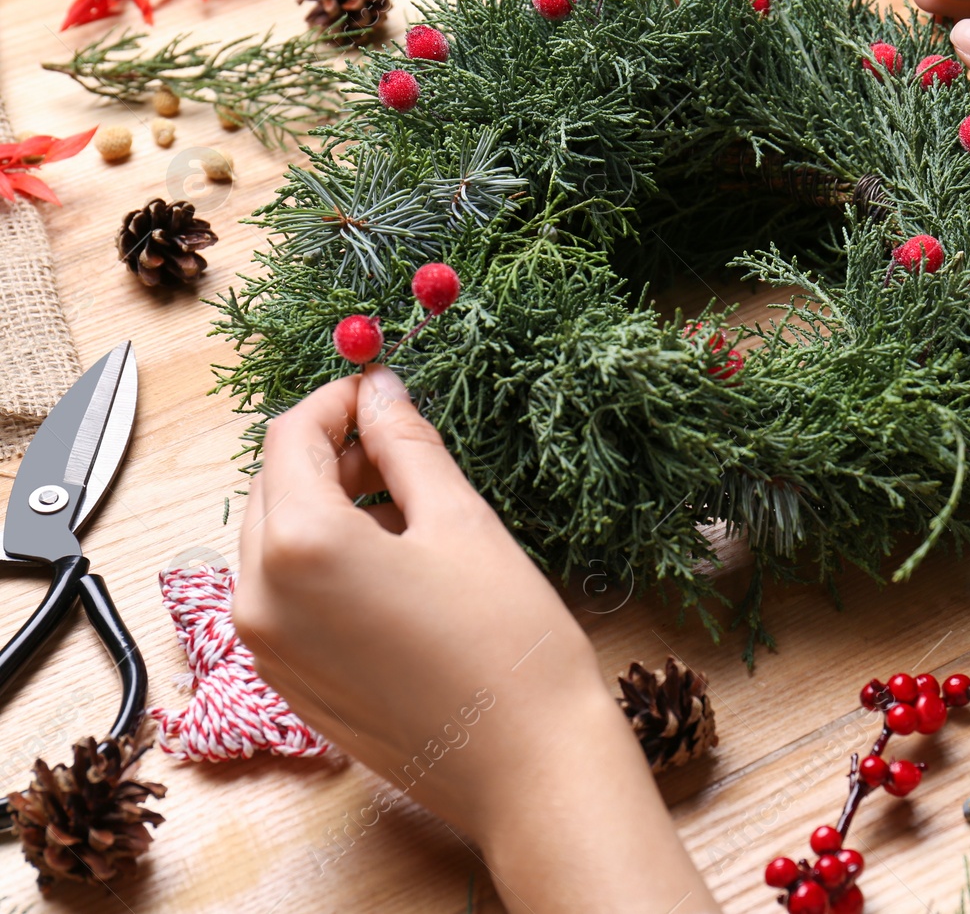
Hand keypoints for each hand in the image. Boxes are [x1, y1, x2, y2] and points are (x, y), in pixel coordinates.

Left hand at [234, 367, 718, 911]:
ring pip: (274, 541)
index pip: (289, 436)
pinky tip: (391, 565)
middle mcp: (259, 597)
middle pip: (272, 487)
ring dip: (326, 506)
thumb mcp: (460, 522)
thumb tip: (380, 391)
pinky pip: (284, 595)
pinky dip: (322, 562)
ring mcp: (265, 648)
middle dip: (328, 452)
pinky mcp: (286, 684)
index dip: (336, 400)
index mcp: (299, 545)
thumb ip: (406, 446)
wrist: (526, 764)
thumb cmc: (506, 642)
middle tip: (397, 442)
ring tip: (405, 507)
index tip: (381, 390)